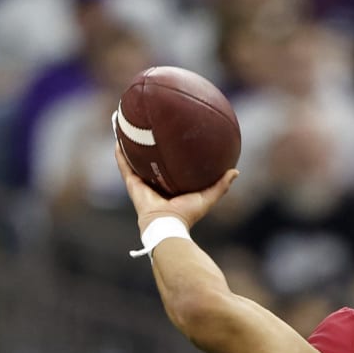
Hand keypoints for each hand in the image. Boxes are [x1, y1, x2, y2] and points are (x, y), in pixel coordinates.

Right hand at [113, 140, 237, 232]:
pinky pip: (125, 165)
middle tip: (147, 128)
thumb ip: (221, 185)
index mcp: (169, 186)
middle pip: (149, 161)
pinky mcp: (132, 184)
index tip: (170, 139)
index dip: (168, 154)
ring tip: (127, 127)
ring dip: (129, 145)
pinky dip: (120, 153)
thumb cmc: (187, 214)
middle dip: (147, 146)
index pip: (168, 167)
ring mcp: (141, 183)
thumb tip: (236, 171)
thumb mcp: (207, 197)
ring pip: (134, 160)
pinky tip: (117, 138)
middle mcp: (154, 183)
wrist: (167, 225)